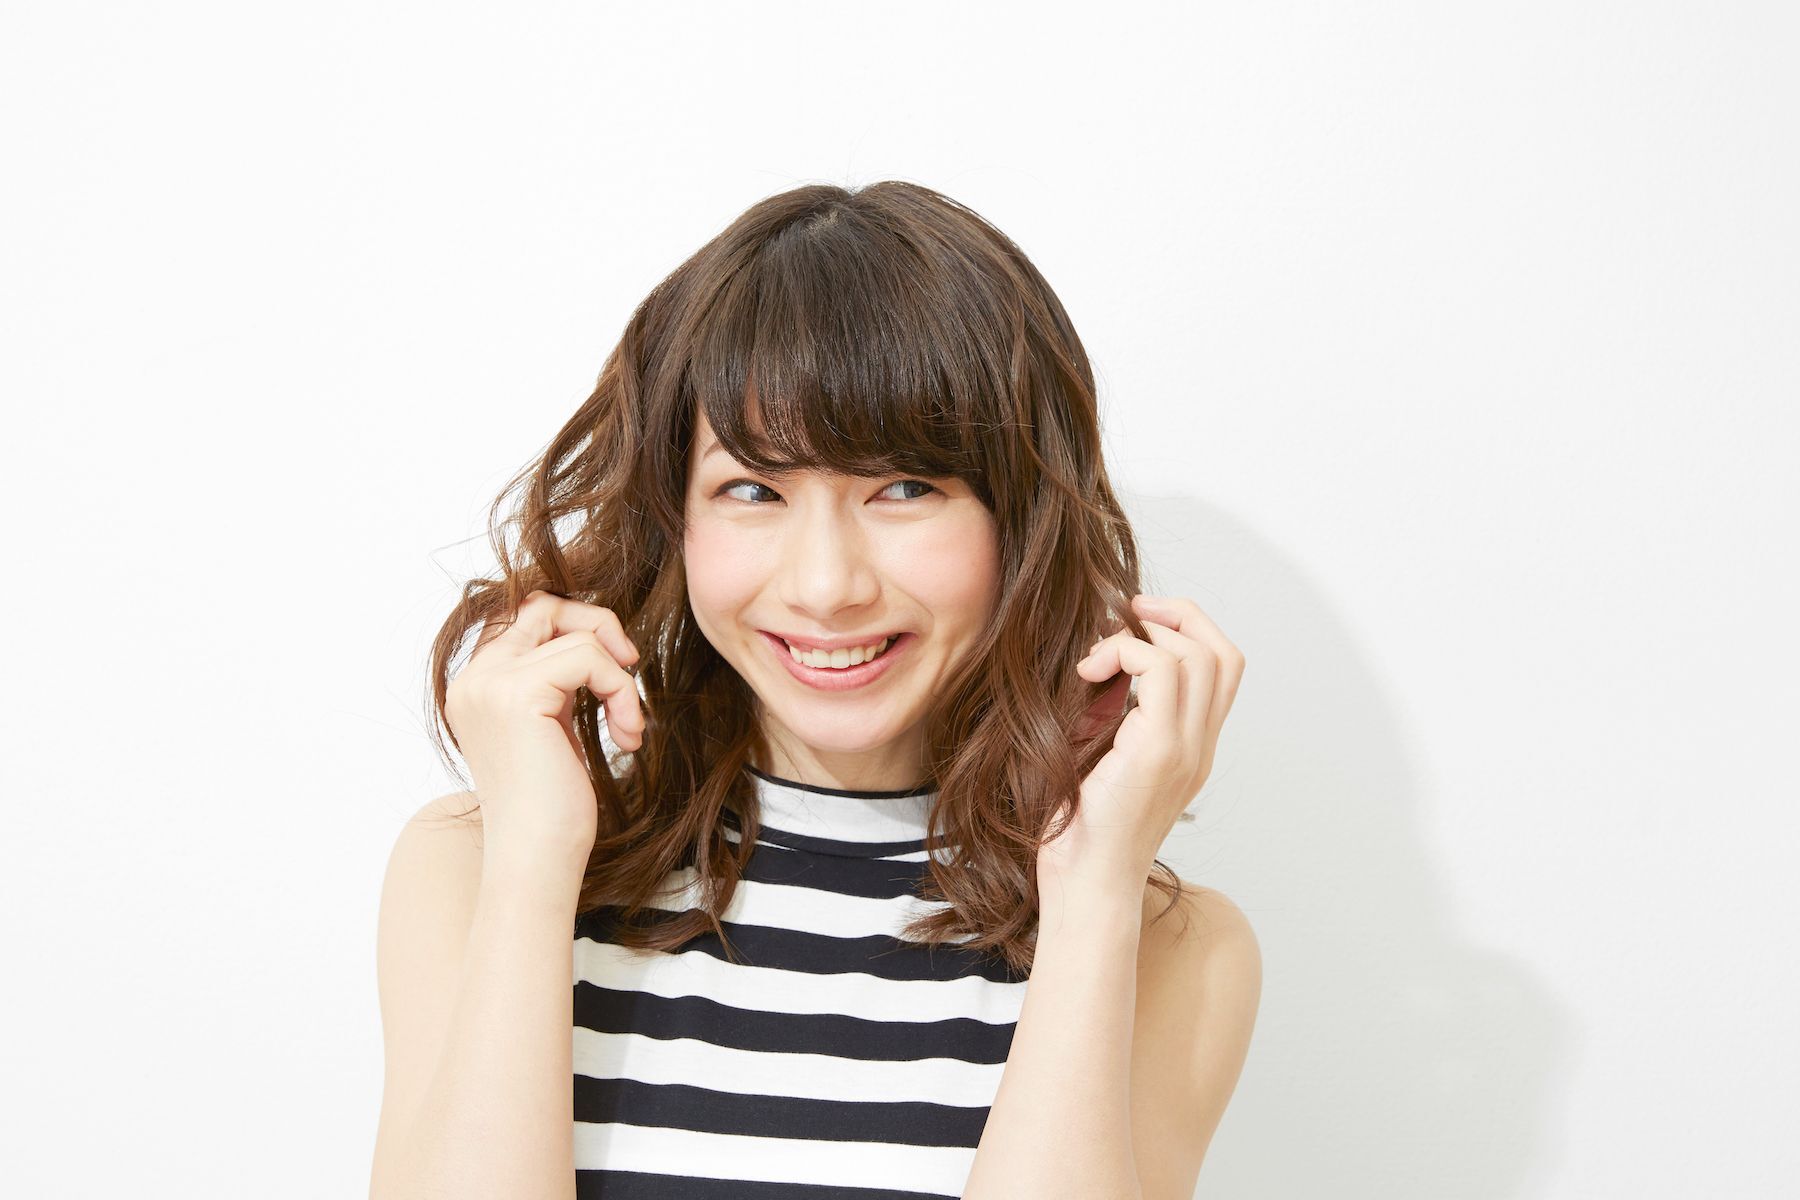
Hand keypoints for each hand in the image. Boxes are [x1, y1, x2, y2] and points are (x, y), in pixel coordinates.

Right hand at [444, 589, 644, 863]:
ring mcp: (489, 684)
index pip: (524, 615)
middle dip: (599, 629)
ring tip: (628, 727)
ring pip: (577, 636)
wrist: (536, 859)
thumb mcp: (552, 728)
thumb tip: (593, 636)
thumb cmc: (551, 808)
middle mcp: (473, 679)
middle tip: (629, 667)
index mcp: (476, 686)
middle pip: (543, 606)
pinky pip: (589, 659)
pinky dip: (621, 692)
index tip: (614, 664)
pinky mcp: (517, 695)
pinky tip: (627, 736)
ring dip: (620, 678)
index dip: (576, 625)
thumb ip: (555, 681)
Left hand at [1039, 593, 1244, 891]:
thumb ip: (1111, 714)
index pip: (1223, 670)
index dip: (1190, 629)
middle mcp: (1200, 748)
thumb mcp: (1098, 759)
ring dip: (1143, 634)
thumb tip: (1097, 665)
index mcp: (1194, 750)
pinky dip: (1122, 653)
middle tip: (1126, 612)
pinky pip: (1159, 669)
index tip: (1137, 621)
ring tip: (1098, 653)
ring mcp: (1186, 750)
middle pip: (1223, 653)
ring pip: (1198, 654)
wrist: (1084, 887)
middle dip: (1177, 615)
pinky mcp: (1158, 751)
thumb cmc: (1080, 834)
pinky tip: (1086, 673)